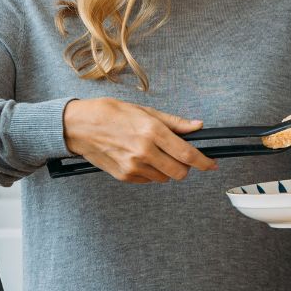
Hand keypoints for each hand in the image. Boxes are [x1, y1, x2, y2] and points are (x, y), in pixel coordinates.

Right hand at [62, 98, 217, 182]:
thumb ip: (173, 122)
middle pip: (180, 172)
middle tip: (178, 156)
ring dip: (166, 169)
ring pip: (165, 178)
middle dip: (185, 166)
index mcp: (152, 131)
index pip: (187, 154)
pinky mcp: (124, 176)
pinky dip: (150, 172)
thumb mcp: (144, 110)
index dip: (204, 162)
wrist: (78, 126)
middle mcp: (144, 151)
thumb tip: (197, 125)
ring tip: (151, 152)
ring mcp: (134, 166)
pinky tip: (138, 157)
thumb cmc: (109, 113)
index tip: (211, 164)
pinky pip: (148, 180)